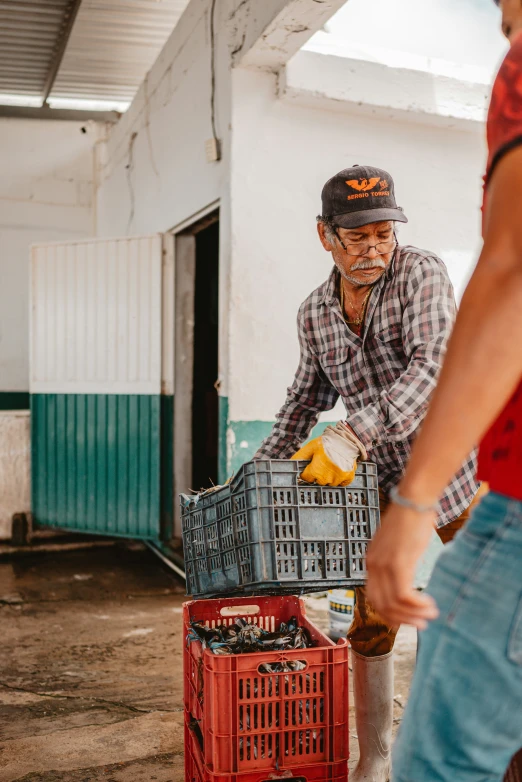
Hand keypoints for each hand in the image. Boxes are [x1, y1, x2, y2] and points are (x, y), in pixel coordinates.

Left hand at [291, 422, 366, 486]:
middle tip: (322, 463)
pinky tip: (339, 469)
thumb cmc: (327, 442)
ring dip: (329, 477)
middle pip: (319, 481)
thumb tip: (290, 464)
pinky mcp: (349, 477)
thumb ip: (300, 457)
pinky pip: (342, 484)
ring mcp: (339, 479)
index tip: (312, 465)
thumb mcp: (310, 447)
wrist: (347, 438)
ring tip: (331, 464)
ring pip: (330, 483)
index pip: (307, 478)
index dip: (308, 471)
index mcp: (316, 471)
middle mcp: (327, 478)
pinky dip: (340, 479)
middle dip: (319, 474)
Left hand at [366, 502, 439, 629]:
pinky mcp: (398, 563)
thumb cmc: (411, 520)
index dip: (388, 614)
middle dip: (402, 619)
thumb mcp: (398, 545)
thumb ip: (396, 563)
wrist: (414, 501)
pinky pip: (404, 595)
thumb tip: (406, 581)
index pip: (373, 598)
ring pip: (393, 604)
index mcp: (371, 561)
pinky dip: (418, 605)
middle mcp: (373, 565)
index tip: (405, 621)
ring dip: (413, 615)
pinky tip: (430, 604)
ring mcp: (384, 565)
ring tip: (430, 615)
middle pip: (381, 605)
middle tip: (421, 624)